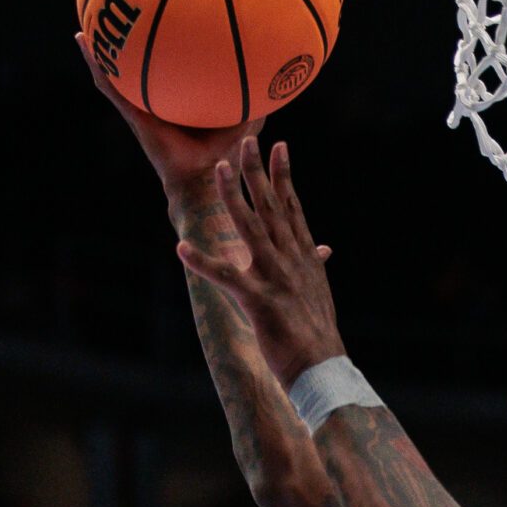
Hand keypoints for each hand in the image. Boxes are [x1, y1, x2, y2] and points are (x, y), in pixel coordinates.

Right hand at [75, 32, 263, 199]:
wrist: (206, 180)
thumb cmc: (226, 155)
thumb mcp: (247, 119)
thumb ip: (258, 97)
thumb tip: (277, 70)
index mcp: (181, 103)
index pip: (172, 74)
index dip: (167, 53)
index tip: (161, 23)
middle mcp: (158, 105)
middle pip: (141, 72)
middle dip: (129, 48)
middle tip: (117, 18)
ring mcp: (142, 110)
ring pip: (117, 77)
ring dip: (101, 53)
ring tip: (88, 26)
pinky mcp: (134, 115)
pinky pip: (111, 87)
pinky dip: (96, 65)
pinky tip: (84, 43)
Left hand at [175, 137, 346, 384]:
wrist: (324, 367)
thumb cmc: (318, 334)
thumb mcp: (319, 291)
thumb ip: (316, 264)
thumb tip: (325, 248)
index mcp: (304, 257)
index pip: (291, 207)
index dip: (284, 176)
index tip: (279, 147)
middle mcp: (291, 260)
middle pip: (271, 206)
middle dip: (258, 171)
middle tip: (246, 138)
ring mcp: (275, 277)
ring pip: (250, 228)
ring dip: (232, 196)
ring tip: (217, 168)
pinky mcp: (259, 300)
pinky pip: (226, 277)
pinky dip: (202, 262)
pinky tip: (181, 248)